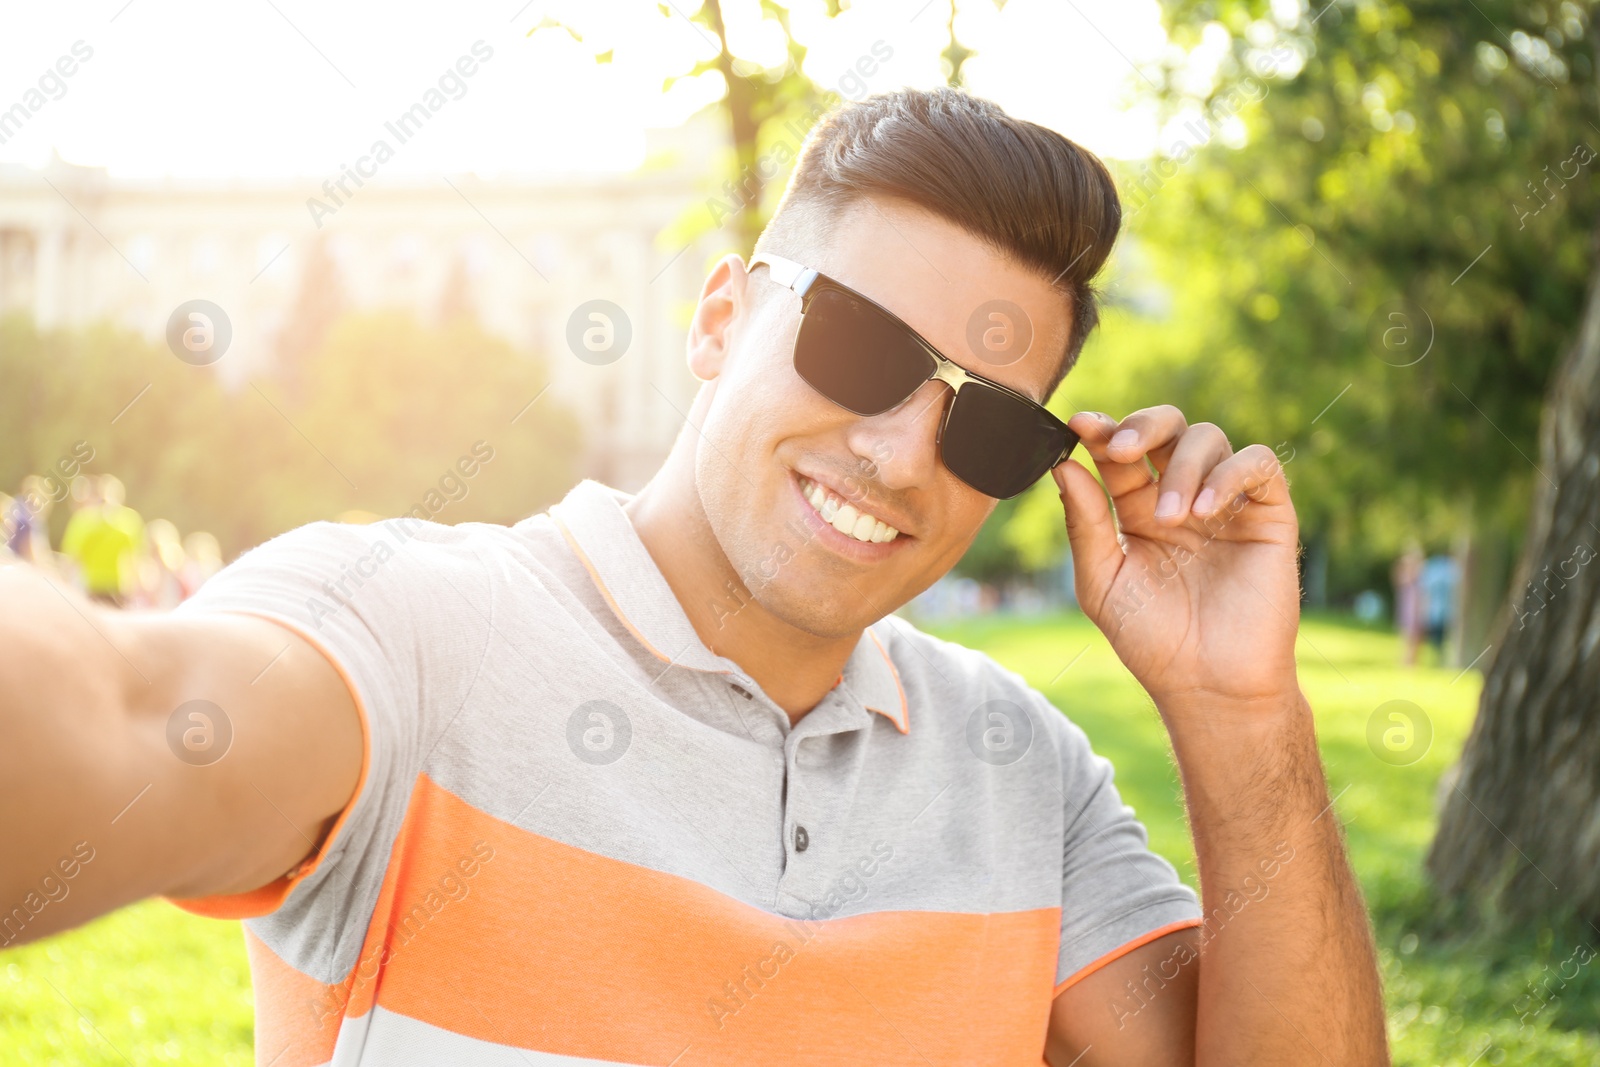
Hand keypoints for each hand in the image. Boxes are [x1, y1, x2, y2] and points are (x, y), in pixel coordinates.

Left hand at [1053, 407, 1300, 710]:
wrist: (1208, 684)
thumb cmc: (1152, 641)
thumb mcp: (1102, 581)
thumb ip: (1084, 524)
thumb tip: (1063, 465)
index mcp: (1138, 510)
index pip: (1121, 453)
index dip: (1103, 432)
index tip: (1080, 426)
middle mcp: (1182, 497)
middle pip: (1167, 427)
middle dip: (1143, 425)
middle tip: (1122, 449)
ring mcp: (1226, 503)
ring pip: (1209, 438)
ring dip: (1183, 467)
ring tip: (1171, 518)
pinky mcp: (1268, 514)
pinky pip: (1257, 464)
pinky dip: (1228, 474)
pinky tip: (1204, 512)